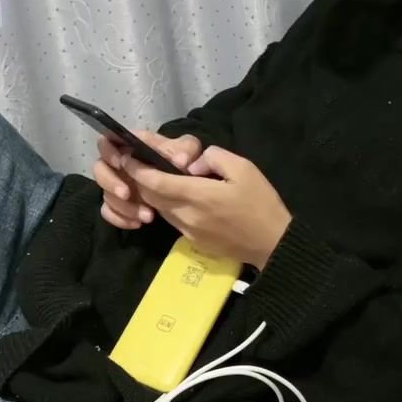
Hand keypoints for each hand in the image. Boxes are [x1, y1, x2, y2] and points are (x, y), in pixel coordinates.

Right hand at [92, 131, 201, 229]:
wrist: (185, 185)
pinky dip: (120, 219)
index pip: (107, 140)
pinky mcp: (120, 204)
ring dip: (123, 207)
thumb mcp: (189, 150)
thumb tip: (180, 160)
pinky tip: (138, 223)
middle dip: (110, 182)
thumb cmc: (182, 160)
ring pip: (105, 194)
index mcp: (130, 146)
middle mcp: (119, 164)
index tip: (120, 162)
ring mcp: (118, 185)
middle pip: (99, 169)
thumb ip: (186, 150)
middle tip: (126, 194)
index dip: (108, 150)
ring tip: (148, 216)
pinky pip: (109, 212)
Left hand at [125, 146, 291, 269]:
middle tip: (137, 164)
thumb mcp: (244, 169)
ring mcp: (188, 231)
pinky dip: (166, 206)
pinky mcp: (193, 241)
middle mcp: (186, 215)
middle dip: (140, 180)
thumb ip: (214, 158)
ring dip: (152, 194)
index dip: (137, 169)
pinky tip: (174, 197)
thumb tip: (193, 164)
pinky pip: (172, 220)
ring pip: (160, 209)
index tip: (128, 157)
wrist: (273, 244)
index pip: (155, 181)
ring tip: (153, 178)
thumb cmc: (261, 204)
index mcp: (198, 195)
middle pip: (152, 196)